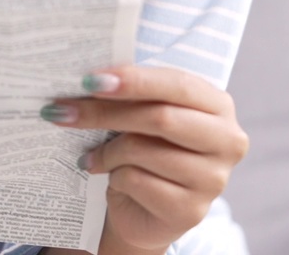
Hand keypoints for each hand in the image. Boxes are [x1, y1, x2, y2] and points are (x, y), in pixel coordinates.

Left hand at [41, 66, 248, 252]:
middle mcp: (227, 141)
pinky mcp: (191, 210)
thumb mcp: (142, 115)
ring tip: (91, 154)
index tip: (90, 79)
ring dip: (107, 150)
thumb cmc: (145, 147)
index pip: (177, 84)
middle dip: (105, 112)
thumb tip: (88, 78)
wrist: (146, 208)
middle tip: (62, 111)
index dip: (134, 80)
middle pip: (160, 117)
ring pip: (144, 150)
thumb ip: (130, 93)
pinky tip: (110, 178)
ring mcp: (213, 179)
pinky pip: (138, 181)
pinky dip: (114, 176)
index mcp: (218, 105)